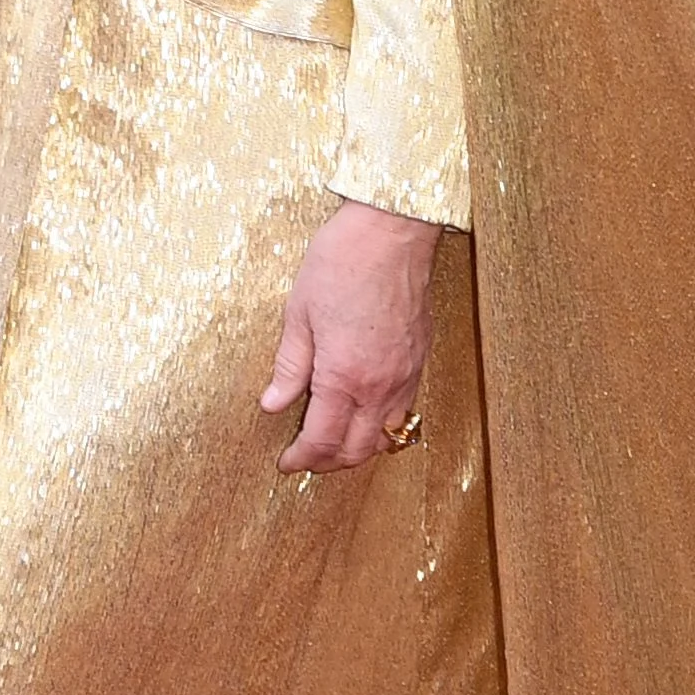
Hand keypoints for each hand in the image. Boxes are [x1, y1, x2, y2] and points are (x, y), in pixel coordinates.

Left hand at [266, 199, 438, 470]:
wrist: (391, 231)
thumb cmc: (343, 262)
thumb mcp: (299, 314)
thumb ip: (290, 366)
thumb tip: (274, 402)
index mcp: (344, 377)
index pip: (322, 440)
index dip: (301, 458)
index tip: (286, 462)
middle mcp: (380, 385)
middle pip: (357, 450)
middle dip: (329, 463)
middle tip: (307, 459)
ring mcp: (406, 374)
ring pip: (386, 436)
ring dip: (359, 449)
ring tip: (335, 444)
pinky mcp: (420, 359)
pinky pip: (404, 410)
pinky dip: (382, 425)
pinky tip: (364, 414)